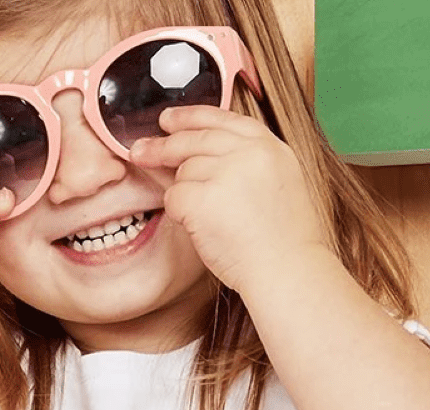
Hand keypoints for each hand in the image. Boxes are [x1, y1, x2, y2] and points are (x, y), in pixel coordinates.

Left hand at [129, 106, 328, 292]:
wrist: (288, 272)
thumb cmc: (283, 243)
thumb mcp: (278, 185)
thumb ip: (246, 163)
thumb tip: (195, 154)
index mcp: (270, 147)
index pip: (223, 119)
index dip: (191, 117)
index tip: (169, 119)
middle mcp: (249, 153)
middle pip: (194, 140)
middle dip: (163, 145)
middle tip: (141, 151)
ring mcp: (226, 173)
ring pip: (184, 172)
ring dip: (187, 194)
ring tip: (210, 220)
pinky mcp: (203, 198)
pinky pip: (174, 197)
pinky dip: (180, 213)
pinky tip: (201, 229)